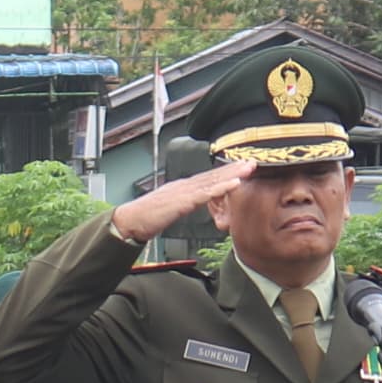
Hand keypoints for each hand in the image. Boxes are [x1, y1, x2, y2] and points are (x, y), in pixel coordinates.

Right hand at [108, 159, 248, 247]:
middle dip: (233, 168)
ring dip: (232, 174)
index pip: (207, 178)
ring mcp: (183, 192)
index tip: (240, 168)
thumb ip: (183, 205)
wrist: (130, 221)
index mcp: (181, 188)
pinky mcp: (183, 201)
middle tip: (252, 161)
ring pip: (213, 181)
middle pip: (213, 175)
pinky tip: (235, 184)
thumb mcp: (169, 209)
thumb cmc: (146, 218)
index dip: (225, 172)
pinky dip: (222, 187)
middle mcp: (184, 186)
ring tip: (249, 168)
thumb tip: (192, 204)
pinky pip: (206, 193)